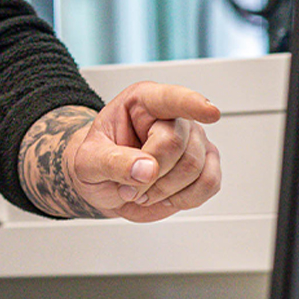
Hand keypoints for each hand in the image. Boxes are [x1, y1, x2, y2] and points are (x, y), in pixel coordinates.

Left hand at [67, 81, 221, 222]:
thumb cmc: (98, 163)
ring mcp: (193, 139)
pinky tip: (164, 195)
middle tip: (127, 186)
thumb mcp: (88, 162)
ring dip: (164, 190)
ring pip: (195, 168)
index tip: (210, 112)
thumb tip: (147, 169)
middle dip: (150, 175)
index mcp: (142, 102)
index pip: (171, 99)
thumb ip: (113, 162)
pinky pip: (210, 184)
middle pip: (177, 145)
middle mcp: (173, 116)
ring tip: (142, 190)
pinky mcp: (206, 164)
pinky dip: (184, 199)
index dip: (192, 104)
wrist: (106, 186)